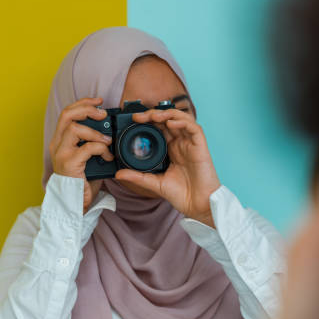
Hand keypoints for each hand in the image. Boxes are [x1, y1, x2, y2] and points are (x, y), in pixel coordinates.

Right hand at [49, 97, 113, 212]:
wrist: (75, 205)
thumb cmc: (83, 182)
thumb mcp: (87, 157)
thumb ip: (92, 142)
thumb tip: (109, 130)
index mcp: (60, 141)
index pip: (67, 113)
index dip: (82, 103)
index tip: (98, 101)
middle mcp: (56, 145)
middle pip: (67, 115)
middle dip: (87, 109)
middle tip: (103, 113)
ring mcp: (61, 154)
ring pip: (74, 128)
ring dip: (95, 131)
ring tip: (107, 140)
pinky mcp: (69, 164)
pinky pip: (87, 148)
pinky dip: (101, 149)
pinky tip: (108, 157)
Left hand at [115, 109, 220, 226]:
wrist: (196, 205)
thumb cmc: (180, 194)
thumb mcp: (154, 183)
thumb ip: (137, 177)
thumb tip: (118, 174)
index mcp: (171, 149)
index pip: (159, 128)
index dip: (148, 121)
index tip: (134, 120)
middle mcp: (180, 143)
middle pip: (168, 120)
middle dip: (153, 114)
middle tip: (139, 116)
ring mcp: (190, 143)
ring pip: (180, 119)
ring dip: (167, 114)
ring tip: (154, 116)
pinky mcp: (200, 146)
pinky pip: (194, 128)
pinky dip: (183, 122)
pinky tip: (171, 123)